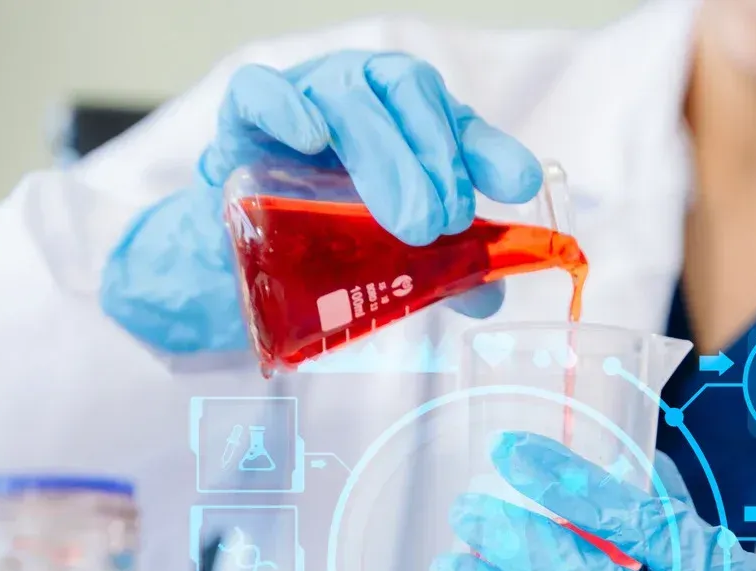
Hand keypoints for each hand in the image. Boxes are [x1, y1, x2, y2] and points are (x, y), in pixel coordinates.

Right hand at [101, 52, 539, 353]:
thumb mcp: (396, 259)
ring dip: (383, 153)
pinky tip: (309, 136)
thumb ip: (446, 271)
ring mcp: (306, 97)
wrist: (239, 254)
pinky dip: (286, 107)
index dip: (487, 149)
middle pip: (409, 95)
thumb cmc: (330, 240)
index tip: (517, 184)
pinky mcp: (245, 115)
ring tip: (405, 219)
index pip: (457, 120)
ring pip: (349, 95)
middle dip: (435, 159)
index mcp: (411, 124)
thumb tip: (490, 294)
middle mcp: (367, 98)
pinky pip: (260, 92)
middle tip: (444, 223)